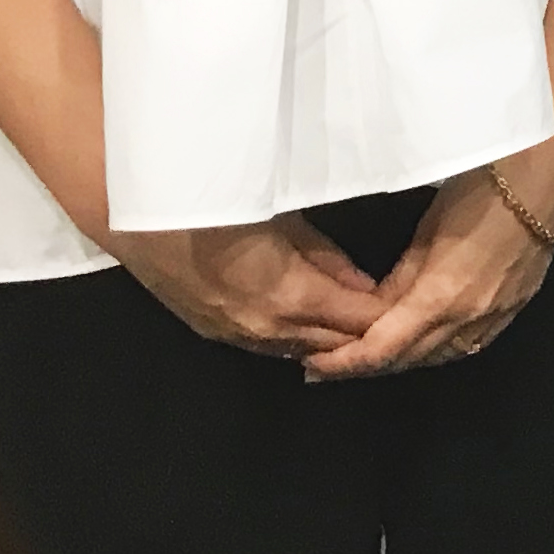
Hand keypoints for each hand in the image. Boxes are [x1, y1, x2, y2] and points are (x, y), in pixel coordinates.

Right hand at [108, 217, 386, 357]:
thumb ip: (326, 256)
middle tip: (398, 321)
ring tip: (363, 327)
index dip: (385, 316)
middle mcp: (266, 327)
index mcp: (288, 294)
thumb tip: (364, 285)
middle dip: (365, 335)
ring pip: (299, 351)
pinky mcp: (217, 334)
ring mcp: (238, 335)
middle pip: (331, 343)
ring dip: (331, 342)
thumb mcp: (284, 221)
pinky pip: (270, 348)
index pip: (354, 320)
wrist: (140, 220)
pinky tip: (314, 331)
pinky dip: (298, 342)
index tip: (414, 307)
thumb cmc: (217, 203)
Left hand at [298, 152, 553, 380]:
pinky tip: (425, 342)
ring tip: (373, 355)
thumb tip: (379, 306)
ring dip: (405, 359)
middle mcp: (468, 318)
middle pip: (410, 359)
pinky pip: (470, 345)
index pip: (382, 349)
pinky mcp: (515, 308)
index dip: (346, 362)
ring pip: (441, 357)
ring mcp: (496, 317)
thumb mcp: (426, 229)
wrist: (546, 173)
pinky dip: (440, 350)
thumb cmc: (480, 188)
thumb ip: (401, 277)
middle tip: (333, 363)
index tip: (315, 364)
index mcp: (441, 297)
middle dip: (369, 365)